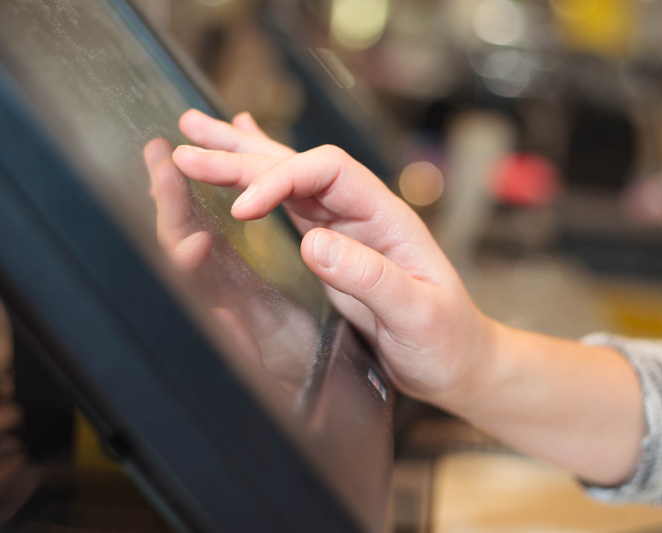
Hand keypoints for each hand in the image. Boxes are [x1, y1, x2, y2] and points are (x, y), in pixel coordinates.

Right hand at [172, 109, 494, 404]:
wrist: (458, 361)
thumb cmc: (448, 339)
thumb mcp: (418, 313)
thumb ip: (370, 277)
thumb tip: (314, 241)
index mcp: (387, 218)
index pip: (326, 174)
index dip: (279, 181)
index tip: (242, 207)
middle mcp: (363, 215)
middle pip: (298, 168)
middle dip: (242, 157)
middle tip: (188, 149)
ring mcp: (347, 230)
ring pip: (288, 181)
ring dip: (241, 158)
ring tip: (195, 133)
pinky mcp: (334, 250)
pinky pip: (292, 205)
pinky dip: (262, 181)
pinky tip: (245, 154)